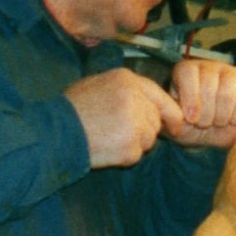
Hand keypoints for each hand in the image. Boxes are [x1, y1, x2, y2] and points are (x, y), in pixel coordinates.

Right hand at [63, 68, 183, 167]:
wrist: (57, 133)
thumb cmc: (73, 109)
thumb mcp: (97, 84)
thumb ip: (125, 90)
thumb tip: (148, 103)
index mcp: (127, 80)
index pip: (159, 96)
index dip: (171, 112)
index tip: (177, 124)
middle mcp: (135, 98)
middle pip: (155, 120)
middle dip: (143, 130)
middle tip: (117, 132)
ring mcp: (134, 123)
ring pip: (148, 139)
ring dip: (134, 143)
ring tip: (109, 137)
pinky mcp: (130, 146)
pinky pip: (137, 154)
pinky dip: (124, 156)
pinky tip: (106, 148)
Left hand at [168, 58, 235, 149]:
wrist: (214, 135)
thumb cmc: (192, 126)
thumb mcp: (175, 124)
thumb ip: (169, 118)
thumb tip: (171, 117)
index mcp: (186, 71)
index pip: (188, 73)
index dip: (190, 98)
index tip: (192, 118)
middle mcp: (209, 67)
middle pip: (208, 86)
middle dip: (206, 114)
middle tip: (205, 123)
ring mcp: (232, 73)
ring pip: (227, 92)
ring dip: (222, 116)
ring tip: (218, 122)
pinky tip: (233, 120)